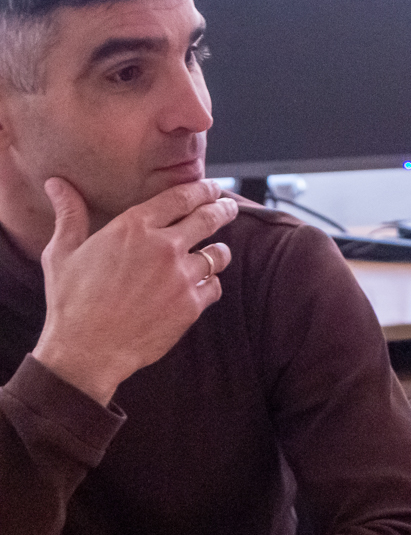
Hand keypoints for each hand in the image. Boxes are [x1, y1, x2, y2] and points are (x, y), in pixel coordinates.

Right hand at [31, 177, 237, 405]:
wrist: (86, 351)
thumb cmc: (70, 302)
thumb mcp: (62, 253)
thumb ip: (70, 214)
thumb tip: (57, 183)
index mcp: (133, 228)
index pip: (181, 197)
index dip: (201, 189)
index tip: (211, 188)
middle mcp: (164, 247)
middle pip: (209, 218)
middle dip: (223, 209)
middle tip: (229, 208)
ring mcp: (182, 276)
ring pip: (218, 254)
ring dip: (218, 251)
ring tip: (214, 252)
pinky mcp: (192, 304)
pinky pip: (215, 286)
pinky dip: (210, 284)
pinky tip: (202, 285)